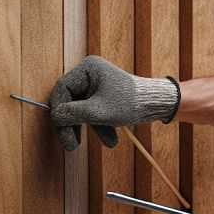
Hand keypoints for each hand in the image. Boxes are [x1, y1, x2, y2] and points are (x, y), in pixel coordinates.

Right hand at [49, 55, 179, 151]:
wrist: (158, 104)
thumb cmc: (131, 103)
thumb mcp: (99, 111)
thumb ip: (74, 114)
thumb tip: (55, 116)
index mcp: (87, 68)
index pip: (63, 90)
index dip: (59, 112)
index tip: (61, 131)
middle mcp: (90, 73)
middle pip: (71, 101)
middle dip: (74, 125)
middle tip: (71, 145)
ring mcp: (98, 84)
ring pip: (83, 109)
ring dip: (91, 128)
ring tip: (107, 142)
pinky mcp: (105, 95)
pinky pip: (95, 111)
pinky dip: (101, 125)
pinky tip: (111, 140)